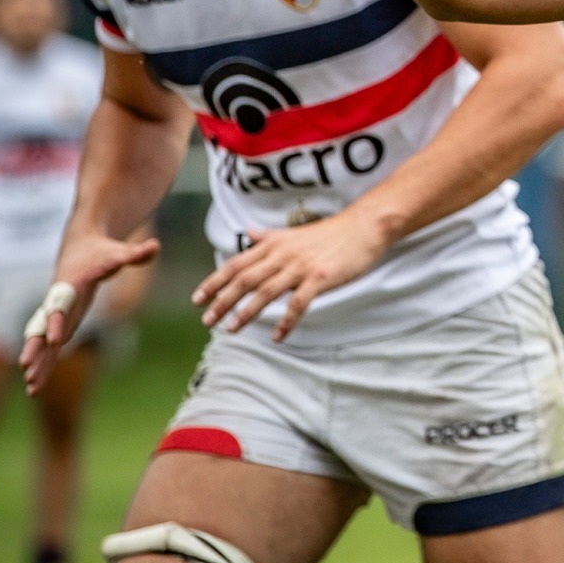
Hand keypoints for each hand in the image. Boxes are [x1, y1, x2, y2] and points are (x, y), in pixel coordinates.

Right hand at [20, 230, 159, 393]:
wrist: (78, 247)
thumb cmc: (101, 250)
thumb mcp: (118, 252)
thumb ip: (134, 254)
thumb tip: (156, 246)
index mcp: (71, 285)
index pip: (62, 305)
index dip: (58, 322)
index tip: (56, 340)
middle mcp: (59, 301)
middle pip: (44, 326)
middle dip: (35, 347)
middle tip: (26, 366)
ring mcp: (58, 313)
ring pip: (43, 341)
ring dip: (37, 362)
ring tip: (31, 389)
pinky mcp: (61, 322)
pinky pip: (49, 346)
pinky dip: (43, 363)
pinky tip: (36, 385)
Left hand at [192, 209, 391, 339]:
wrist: (365, 226)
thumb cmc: (332, 232)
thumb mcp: (294, 232)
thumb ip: (268, 236)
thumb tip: (249, 233)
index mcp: (273, 244)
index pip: (236, 264)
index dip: (214, 281)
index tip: (198, 298)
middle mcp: (282, 255)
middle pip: (244, 279)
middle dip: (223, 300)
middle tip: (207, 320)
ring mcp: (301, 266)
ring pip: (265, 291)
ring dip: (246, 312)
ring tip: (231, 329)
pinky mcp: (320, 278)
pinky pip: (298, 303)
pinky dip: (286, 321)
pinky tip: (278, 336)